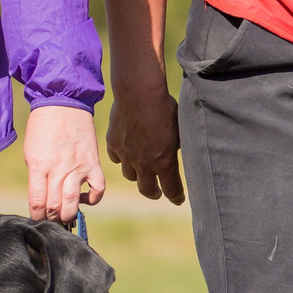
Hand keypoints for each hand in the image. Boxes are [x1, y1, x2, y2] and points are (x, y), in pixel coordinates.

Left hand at [23, 104, 106, 222]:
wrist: (63, 103)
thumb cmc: (42, 127)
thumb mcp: (31, 152)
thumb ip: (36, 176)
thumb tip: (42, 198)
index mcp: (40, 166)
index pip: (37, 203)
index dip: (36, 216)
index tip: (37, 218)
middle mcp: (59, 169)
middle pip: (55, 207)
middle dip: (51, 218)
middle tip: (50, 218)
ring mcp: (78, 167)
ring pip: (74, 203)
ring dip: (68, 214)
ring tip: (64, 214)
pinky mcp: (93, 163)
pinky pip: (97, 190)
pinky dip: (92, 200)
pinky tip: (84, 198)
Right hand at [105, 73, 185, 204]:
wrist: (139, 92)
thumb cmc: (164, 108)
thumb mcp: (179, 130)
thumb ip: (175, 147)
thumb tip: (175, 153)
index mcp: (164, 162)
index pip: (172, 189)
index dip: (176, 197)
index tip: (178, 199)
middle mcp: (144, 163)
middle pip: (147, 190)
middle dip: (155, 193)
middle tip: (158, 192)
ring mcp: (126, 155)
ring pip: (130, 175)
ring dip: (137, 175)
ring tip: (142, 170)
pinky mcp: (113, 144)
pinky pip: (116, 158)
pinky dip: (122, 158)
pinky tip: (127, 152)